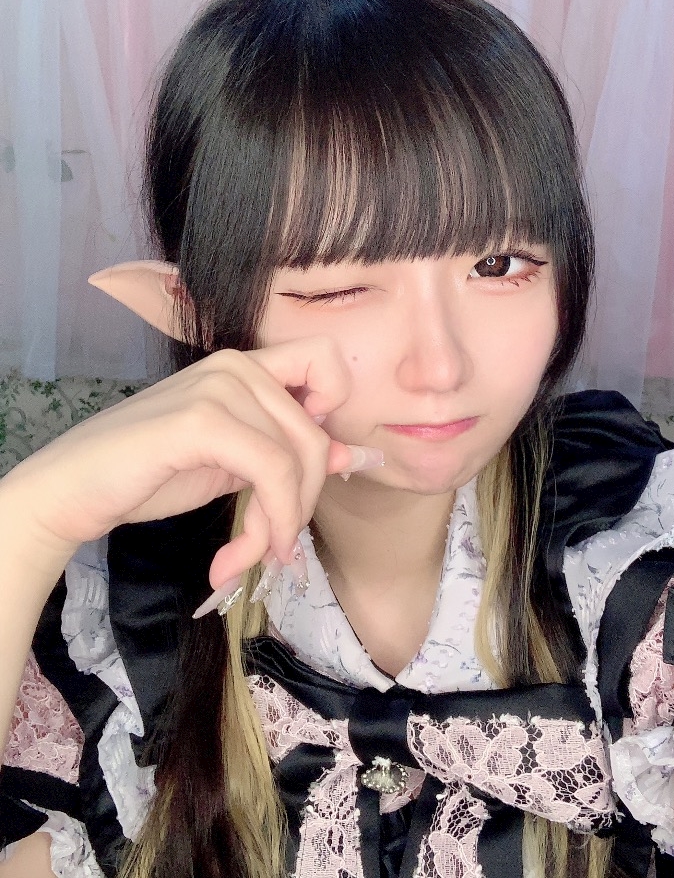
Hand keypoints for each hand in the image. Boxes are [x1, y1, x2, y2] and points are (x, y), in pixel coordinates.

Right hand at [0, 339, 381, 587]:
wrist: (75, 489)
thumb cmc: (151, 474)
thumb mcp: (234, 464)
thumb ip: (285, 454)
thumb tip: (349, 456)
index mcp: (246, 366)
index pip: (326, 362)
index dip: (333, 409)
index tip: (307, 463)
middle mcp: (238, 365)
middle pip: (315, 433)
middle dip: (301, 502)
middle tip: (275, 547)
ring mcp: (219, 386)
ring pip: (297, 458)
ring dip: (279, 523)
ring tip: (248, 557)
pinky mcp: (201, 419)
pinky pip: (271, 471)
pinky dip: (269, 521)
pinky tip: (235, 558)